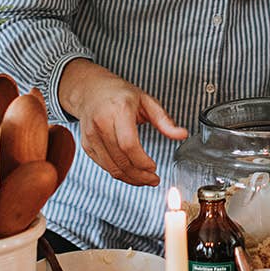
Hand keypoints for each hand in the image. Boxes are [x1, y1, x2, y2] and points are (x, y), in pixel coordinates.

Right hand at [58, 58, 186, 185]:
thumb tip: (182, 135)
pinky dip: (119, 173)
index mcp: (119, 110)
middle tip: (153, 180)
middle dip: (139, 176)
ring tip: (145, 180)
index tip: (154, 167)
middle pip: (120, 160)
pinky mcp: (86, 145)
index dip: (142, 161)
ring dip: (130, 179)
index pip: (128, 144)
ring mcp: (91, 135)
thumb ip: (164, 120)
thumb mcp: (147, 101)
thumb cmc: (121, 95)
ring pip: (111, 167)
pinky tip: (131, 173)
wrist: (91, 90)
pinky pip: (104, 166)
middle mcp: (102, 123)